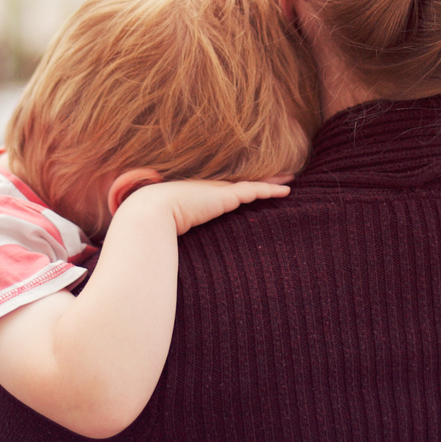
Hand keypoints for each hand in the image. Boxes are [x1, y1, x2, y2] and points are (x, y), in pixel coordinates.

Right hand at [118, 178, 288, 234]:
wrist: (150, 212)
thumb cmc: (153, 226)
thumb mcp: (166, 232)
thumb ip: (171, 241)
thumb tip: (164, 262)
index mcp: (199, 199)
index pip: (226, 192)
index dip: (241, 190)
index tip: (253, 190)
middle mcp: (210, 191)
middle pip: (242, 185)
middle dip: (262, 182)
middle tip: (281, 179)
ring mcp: (219, 191)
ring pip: (252, 185)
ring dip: (272, 183)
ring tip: (289, 181)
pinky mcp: (226, 195)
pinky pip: (255, 191)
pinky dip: (271, 190)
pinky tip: (286, 191)